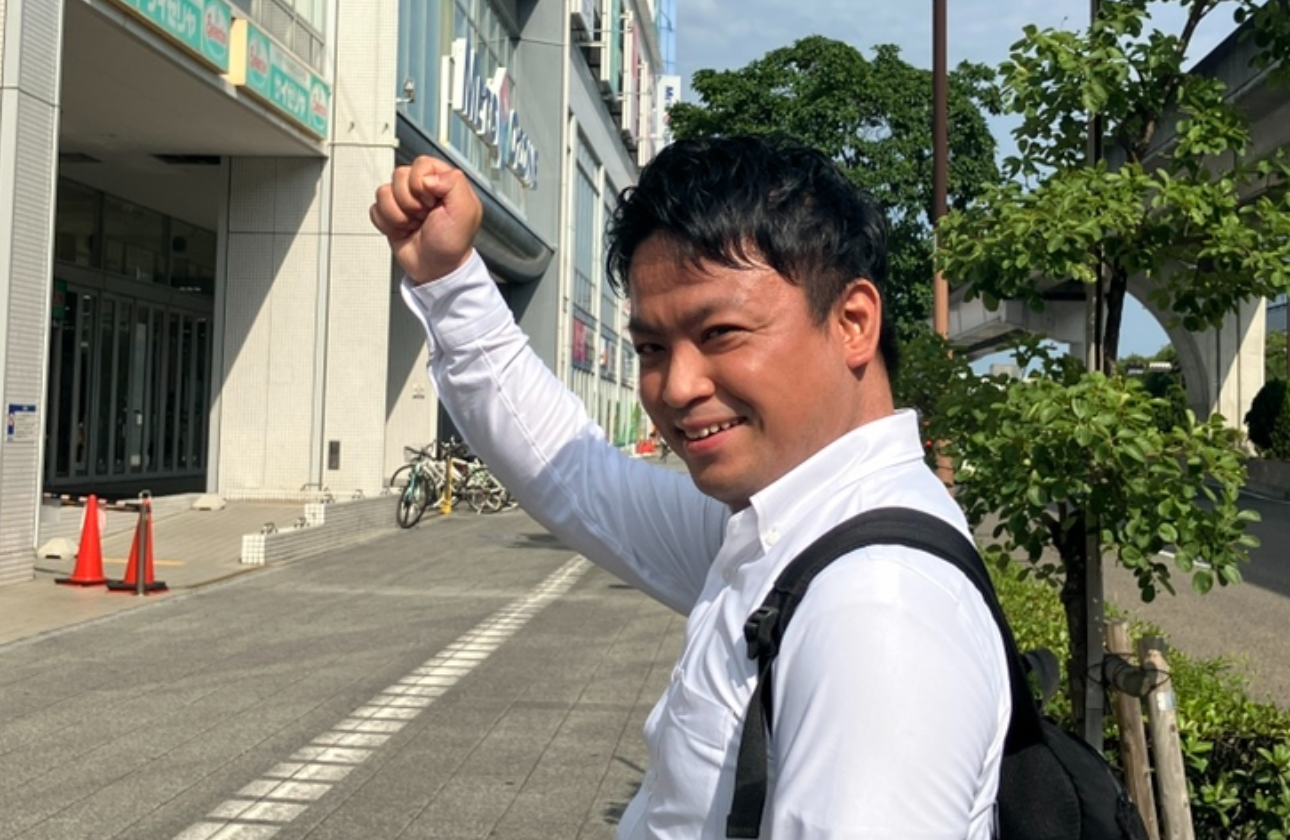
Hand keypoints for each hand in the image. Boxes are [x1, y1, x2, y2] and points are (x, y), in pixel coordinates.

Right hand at [370, 156, 483, 283]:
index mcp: (442, 182)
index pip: (421, 164)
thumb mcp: (466, 211)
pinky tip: (403, 230)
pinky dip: (387, 223)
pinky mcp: (390, 215)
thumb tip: (428, 178)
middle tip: (424, 216)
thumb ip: (454, 183)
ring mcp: (404, 201)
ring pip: (384, 192)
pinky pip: (375, 209)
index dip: (421, 184)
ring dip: (398, 214)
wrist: (436, 269)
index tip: (433, 203)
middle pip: (399, 176)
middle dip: (410, 201)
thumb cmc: (453, 244)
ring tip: (414, 224)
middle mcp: (422, 188)